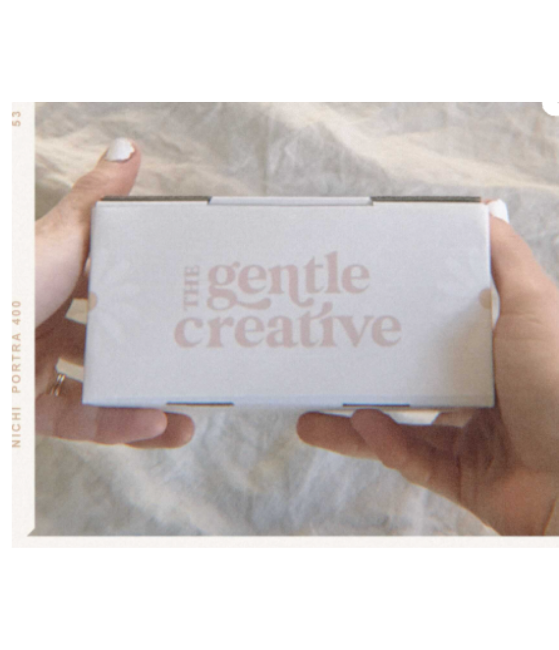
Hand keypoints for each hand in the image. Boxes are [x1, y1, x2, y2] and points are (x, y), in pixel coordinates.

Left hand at [35, 139, 194, 448]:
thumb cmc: (12, 283)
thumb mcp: (61, 237)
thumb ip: (96, 200)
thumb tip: (129, 151)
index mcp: (55, 284)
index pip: (111, 293)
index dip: (148, 301)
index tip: (186, 307)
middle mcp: (48, 327)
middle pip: (112, 350)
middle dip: (152, 362)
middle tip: (193, 366)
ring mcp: (40, 369)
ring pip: (103, 396)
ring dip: (147, 409)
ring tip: (187, 418)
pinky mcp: (32, 410)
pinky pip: (83, 424)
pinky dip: (120, 426)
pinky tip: (156, 423)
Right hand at [297, 216, 558, 535]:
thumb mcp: (533, 304)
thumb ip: (504, 259)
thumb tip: (481, 213)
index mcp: (489, 352)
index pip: (431, 333)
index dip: (393, 322)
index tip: (356, 309)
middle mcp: (478, 392)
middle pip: (406, 382)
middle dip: (360, 377)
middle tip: (322, 363)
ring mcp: (468, 436)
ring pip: (397, 429)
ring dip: (352, 424)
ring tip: (310, 416)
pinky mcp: (459, 475)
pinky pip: (412, 461)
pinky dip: (385, 445)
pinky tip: (362, 427)